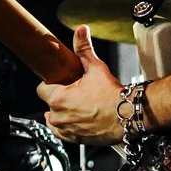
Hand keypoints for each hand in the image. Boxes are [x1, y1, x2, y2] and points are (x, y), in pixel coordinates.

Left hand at [40, 24, 123, 144]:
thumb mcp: (96, 68)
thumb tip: (80, 30)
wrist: (129, 115)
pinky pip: (62, 133)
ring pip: (53, 119)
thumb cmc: (112, 94)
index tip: (61, 81)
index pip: (41, 88)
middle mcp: (58, 116)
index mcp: (58, 98)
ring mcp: (66, 130)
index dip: (52, 83)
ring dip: (62, 113)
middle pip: (49, 103)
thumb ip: (83, 49)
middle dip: (59, 97)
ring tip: (78, 106)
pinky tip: (78, 119)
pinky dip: (67, 127)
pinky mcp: (75, 139)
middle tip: (75, 92)